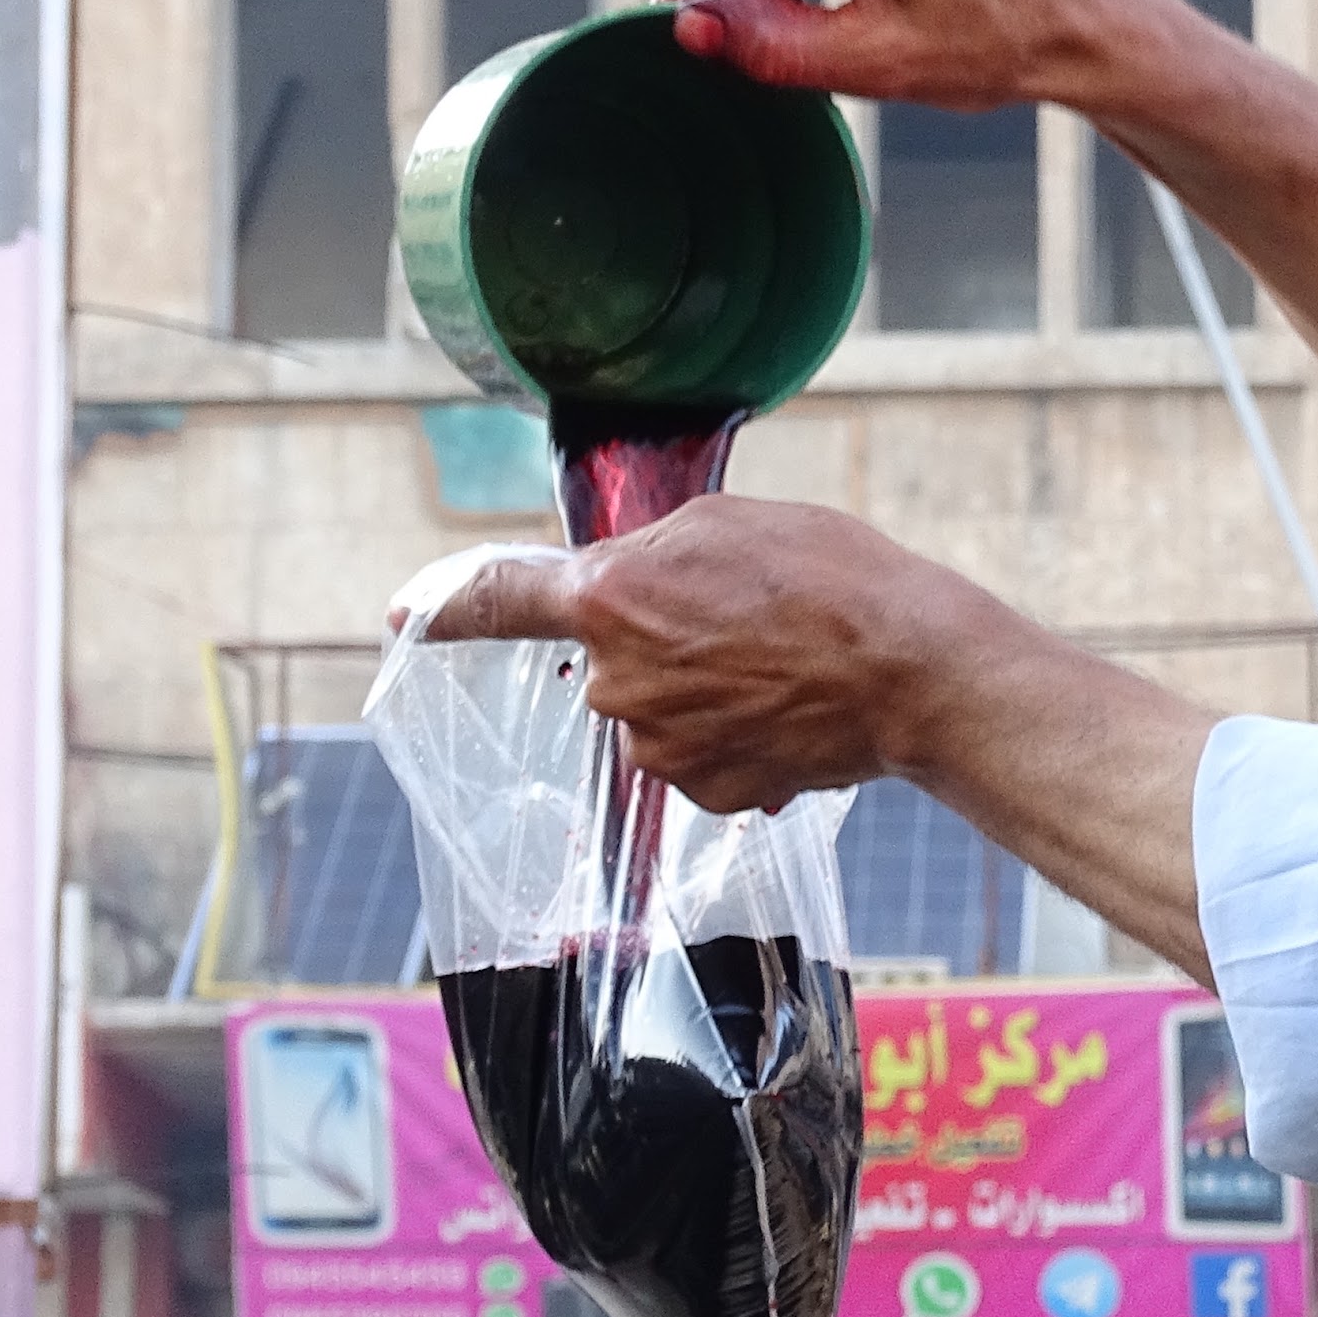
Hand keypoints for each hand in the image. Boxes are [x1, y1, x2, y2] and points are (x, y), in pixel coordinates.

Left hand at [416, 498, 965, 816]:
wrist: (912, 673)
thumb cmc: (831, 580)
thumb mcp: (725, 524)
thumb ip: (649, 554)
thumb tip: (628, 594)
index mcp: (609, 598)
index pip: (497, 599)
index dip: (447, 606)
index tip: (405, 617)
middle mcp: (617, 683)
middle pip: (610, 659)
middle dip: (661, 641)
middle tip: (745, 620)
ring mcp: (660, 748)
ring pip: (658, 712)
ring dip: (702, 691)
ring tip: (782, 666)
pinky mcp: (709, 792)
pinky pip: (701, 756)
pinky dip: (738, 736)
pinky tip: (791, 712)